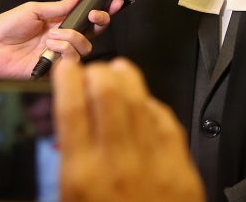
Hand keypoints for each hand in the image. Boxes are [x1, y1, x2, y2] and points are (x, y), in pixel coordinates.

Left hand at [0, 0, 123, 77]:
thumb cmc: (3, 29)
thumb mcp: (33, 10)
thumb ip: (58, 6)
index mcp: (58, 23)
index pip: (86, 18)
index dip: (102, 11)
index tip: (113, 3)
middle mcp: (62, 39)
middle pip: (93, 32)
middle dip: (99, 21)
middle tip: (93, 16)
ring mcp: (58, 54)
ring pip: (85, 47)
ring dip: (72, 38)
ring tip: (53, 36)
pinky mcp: (53, 69)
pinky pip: (71, 61)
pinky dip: (63, 50)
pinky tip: (49, 47)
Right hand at [55, 58, 205, 201]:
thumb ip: (67, 169)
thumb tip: (64, 139)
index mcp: (81, 177)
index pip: (72, 110)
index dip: (67, 80)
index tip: (65, 68)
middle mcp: (118, 164)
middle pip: (108, 95)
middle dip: (98, 73)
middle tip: (91, 69)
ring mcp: (154, 165)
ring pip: (141, 103)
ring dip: (128, 80)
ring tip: (118, 71)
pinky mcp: (181, 171)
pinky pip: (167, 125)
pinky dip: (153, 107)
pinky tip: (145, 102)